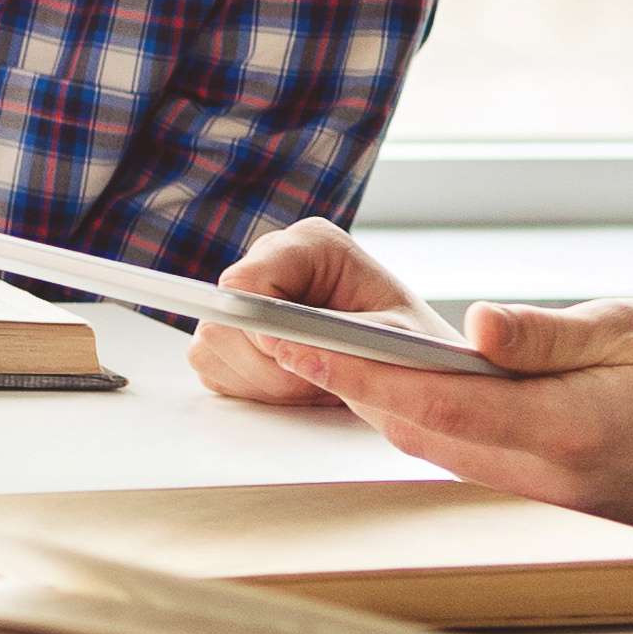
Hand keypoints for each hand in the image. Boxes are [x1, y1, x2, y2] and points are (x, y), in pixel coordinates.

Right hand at [195, 216, 437, 404]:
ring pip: (214, 344)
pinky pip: (213, 364)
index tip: (286, 353)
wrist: (419, 373)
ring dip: (264, 380)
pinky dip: (253, 387)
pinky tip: (296, 384)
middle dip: (268, 362)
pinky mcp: (237, 332)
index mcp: (312, 245)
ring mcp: (250, 296)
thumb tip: (283, 349)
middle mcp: (275, 262)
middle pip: (224, 317)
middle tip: (318, 378)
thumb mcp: (391, 345)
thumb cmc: (415, 350)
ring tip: (316, 381)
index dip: (259, 324)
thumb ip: (340, 344)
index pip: (246, 279)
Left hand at [245, 293, 632, 559]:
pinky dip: (421, 423)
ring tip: (316, 352)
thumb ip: (553, 336)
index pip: (430, 399)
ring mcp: (546, 497)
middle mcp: (543, 478)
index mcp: (563, 431)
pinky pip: (467, 460)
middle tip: (279, 335)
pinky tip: (396, 390)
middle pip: (414, 431)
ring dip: (374, 405)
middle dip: (342, 385)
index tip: (290, 337)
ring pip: (433, 450)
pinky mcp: (552, 499)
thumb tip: (477, 327)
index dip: (351, 368)